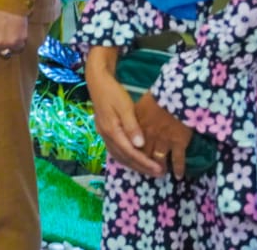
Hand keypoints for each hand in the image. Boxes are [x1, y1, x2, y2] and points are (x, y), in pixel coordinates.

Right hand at [85, 51, 163, 176]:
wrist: (97, 82)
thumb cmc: (113, 92)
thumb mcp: (125, 107)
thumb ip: (132, 126)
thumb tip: (140, 145)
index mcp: (111, 130)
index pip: (130, 152)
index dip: (144, 162)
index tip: (159, 169)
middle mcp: (106, 135)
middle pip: (124, 158)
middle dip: (142, 167)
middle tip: (159, 174)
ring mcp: (103, 134)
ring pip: (119, 156)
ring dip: (134, 165)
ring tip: (149, 171)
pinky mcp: (104, 132)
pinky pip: (115, 151)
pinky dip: (126, 159)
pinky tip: (134, 161)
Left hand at [135, 92, 195, 179]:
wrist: (175, 95)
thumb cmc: (154, 98)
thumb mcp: (136, 107)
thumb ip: (131, 122)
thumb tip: (127, 132)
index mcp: (137, 128)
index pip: (131, 146)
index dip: (132, 156)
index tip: (133, 162)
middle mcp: (148, 137)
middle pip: (144, 155)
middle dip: (145, 165)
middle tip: (148, 172)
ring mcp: (164, 141)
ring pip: (159, 159)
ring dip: (159, 168)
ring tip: (160, 174)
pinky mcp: (178, 142)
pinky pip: (178, 159)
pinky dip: (178, 168)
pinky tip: (178, 175)